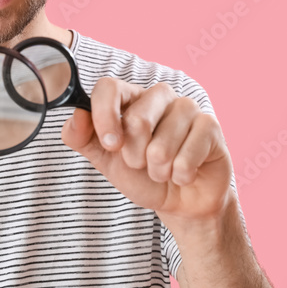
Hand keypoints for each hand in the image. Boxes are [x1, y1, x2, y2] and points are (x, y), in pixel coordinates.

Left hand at [61, 77, 232, 222]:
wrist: (180, 200)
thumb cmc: (142, 175)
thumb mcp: (104, 159)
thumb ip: (82, 138)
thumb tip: (76, 116)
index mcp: (130, 98)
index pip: (108, 87)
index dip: (104, 117)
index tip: (111, 145)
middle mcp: (159, 95)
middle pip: (136, 119)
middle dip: (134, 156)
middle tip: (142, 164)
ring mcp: (187, 107)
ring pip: (162, 145)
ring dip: (158, 171)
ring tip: (165, 171)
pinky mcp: (210, 126)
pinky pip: (187, 156)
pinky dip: (181, 175)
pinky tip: (186, 173)